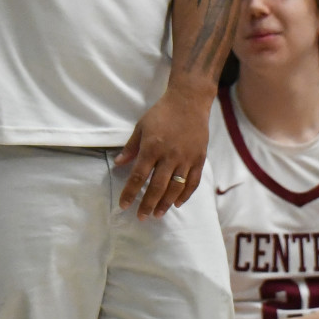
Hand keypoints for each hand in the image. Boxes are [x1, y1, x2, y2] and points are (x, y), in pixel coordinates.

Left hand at [115, 89, 209, 217]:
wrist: (189, 102)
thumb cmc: (162, 113)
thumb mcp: (141, 127)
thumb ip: (131, 147)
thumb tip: (118, 164)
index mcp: (152, 148)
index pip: (138, 176)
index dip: (130, 193)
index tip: (124, 205)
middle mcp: (169, 156)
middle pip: (157, 187)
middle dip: (148, 204)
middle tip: (142, 217)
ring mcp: (186, 159)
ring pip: (176, 188)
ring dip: (165, 203)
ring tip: (157, 214)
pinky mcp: (199, 159)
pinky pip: (193, 182)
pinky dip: (185, 195)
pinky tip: (177, 203)